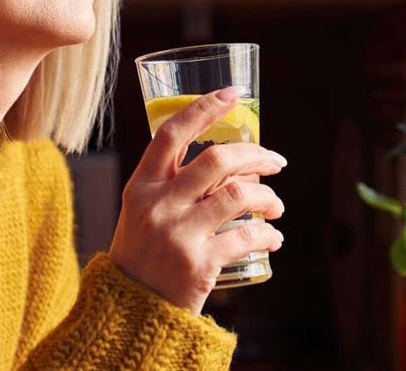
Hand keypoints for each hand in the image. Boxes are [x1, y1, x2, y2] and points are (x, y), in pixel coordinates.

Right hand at [108, 87, 286, 314]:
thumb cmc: (143, 255)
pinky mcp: (199, 264)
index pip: (172, 133)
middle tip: (276, 161)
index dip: (205, 107)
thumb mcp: (143, 212)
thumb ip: (174, 185)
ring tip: (276, 206)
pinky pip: (247, 237)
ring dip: (268, 196)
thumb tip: (232, 160)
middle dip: (256, 155)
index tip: (234, 94)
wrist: (129, 312)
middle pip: (217, 160)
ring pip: (239, 195)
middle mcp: (159, 205)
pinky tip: (273, 238)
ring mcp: (179, 234)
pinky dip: (268, 234)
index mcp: (142, 186)